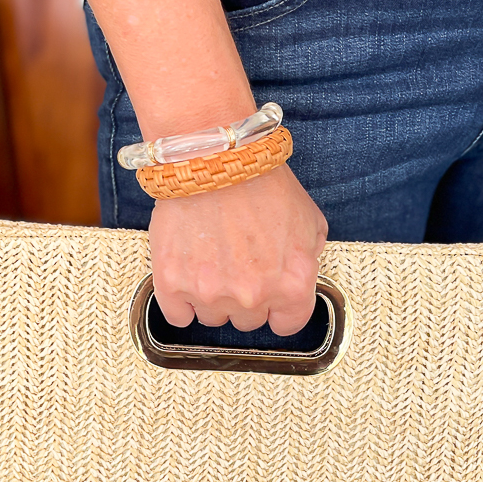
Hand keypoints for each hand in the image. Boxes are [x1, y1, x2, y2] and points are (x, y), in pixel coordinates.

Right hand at [148, 164, 328, 335]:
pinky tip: (186, 278)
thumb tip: (298, 278)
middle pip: (247, 321)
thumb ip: (308, 259)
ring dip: (212, 297)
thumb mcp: (310, 220)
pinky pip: (177, 316)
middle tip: (237, 264)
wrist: (214, 157)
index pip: (287, 325)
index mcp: (291, 284)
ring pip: (212, 317)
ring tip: (210, 261)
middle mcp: (252, 296)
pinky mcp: (172, 284)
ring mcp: (210, 293)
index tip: (270, 296)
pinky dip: (181, 302)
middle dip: (245, 297)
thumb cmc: (261, 182)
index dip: (279, 308)